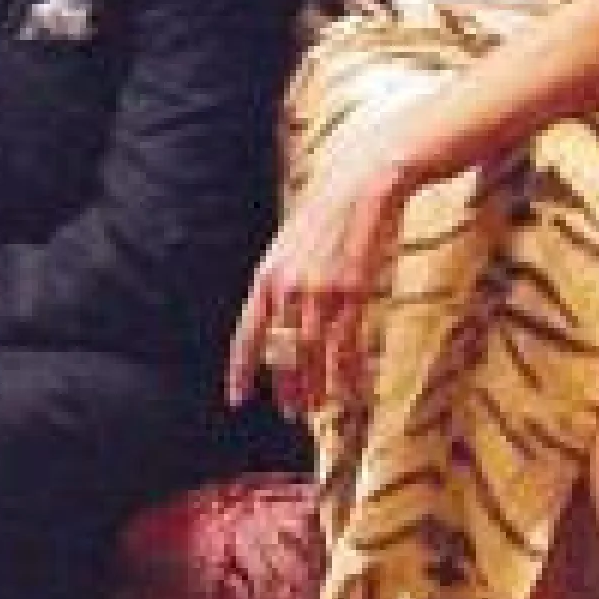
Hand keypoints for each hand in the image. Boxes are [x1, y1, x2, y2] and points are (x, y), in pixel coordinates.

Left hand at [225, 159, 408, 416]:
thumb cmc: (327, 213)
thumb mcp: (289, 244)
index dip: (241, 371)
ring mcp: (319, 291)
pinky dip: (346, 375)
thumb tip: (275, 315)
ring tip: (316, 409)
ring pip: (311, 356)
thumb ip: (280, 279)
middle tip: (290, 413)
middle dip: (284, 388)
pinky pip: (345, 346)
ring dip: (313, 388)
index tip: (237, 399)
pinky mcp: (352, 292)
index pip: (247, 335)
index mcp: (267, 276)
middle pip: (280, 353)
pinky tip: (348, 392)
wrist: (362, 185)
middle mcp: (287, 288)